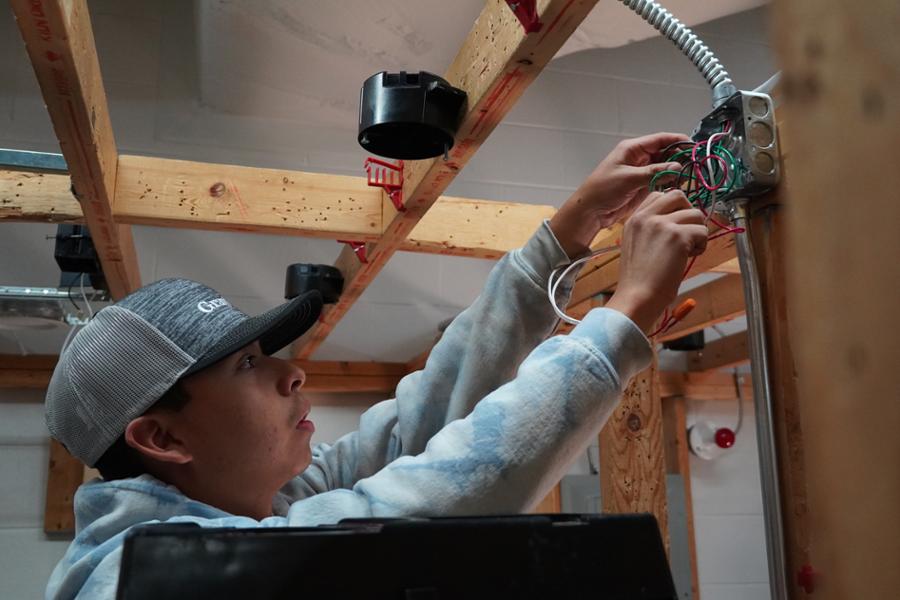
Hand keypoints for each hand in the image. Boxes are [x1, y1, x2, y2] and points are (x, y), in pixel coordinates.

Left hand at [549, 132, 688, 257]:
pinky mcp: (643, 185)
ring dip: (677, 170)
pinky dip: (671, 181)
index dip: (678, 141)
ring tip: (690, 176)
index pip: (660, 139)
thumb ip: (654, 172)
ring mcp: (642, 171)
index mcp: (632, 149)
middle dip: (680, 157)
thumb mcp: (629, 178)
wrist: (591, 211)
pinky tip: (680, 185)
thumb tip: (678, 167)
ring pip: (665, 166)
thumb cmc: (603, 189)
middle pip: (665, 152)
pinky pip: (661, 179)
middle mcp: (639, 157)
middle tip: (696, 164)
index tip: (694, 147)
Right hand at [605, 190, 707, 333]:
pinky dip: (701, 245)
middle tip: (687, 233)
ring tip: (687, 250)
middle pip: (678, 196)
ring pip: (696, 214)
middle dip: (688, 213)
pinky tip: (688, 257)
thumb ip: (651, 228)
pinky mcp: (678, 236)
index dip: (673, 208)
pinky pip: (702, 232)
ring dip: (697, 232)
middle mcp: (646, 217)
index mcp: (634, 218)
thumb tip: (678, 221)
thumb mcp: (635, 244)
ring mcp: (662, 224)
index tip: (675, 225)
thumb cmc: (638, 279)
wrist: (637, 296)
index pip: (659, 195)